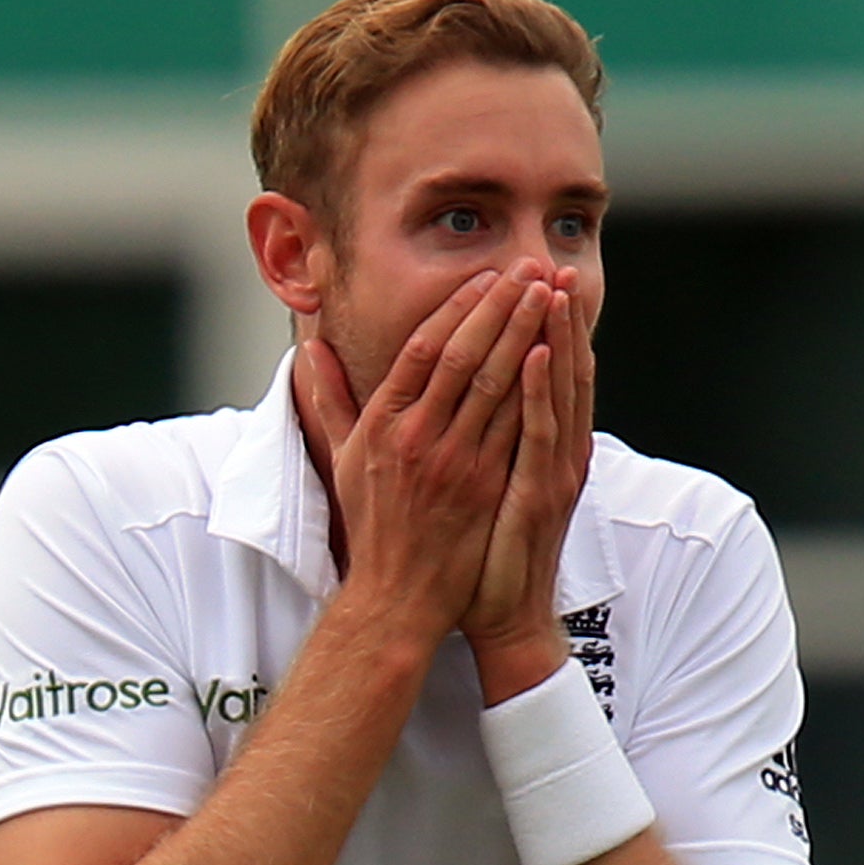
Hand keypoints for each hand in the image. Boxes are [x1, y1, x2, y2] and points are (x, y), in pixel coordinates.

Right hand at [298, 264, 552, 646]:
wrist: (397, 598)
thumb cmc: (373, 528)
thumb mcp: (344, 460)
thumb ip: (331, 401)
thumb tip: (311, 350)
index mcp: (383, 425)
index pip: (423, 350)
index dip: (457, 309)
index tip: (487, 277)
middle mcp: (416, 438)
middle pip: (463, 356)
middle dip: (500, 306)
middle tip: (530, 267)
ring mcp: (452, 464)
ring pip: (494, 385)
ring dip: (526, 334)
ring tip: (550, 295)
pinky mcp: (482, 489)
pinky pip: (513, 428)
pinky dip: (533, 387)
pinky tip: (553, 354)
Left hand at [462, 267, 595, 701]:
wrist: (503, 617)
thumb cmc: (482, 558)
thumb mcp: (474, 488)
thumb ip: (466, 442)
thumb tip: (441, 405)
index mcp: (535, 447)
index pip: (541, 371)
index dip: (537, 324)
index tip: (528, 277)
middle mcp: (552, 452)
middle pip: (558, 370)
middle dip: (555, 316)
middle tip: (552, 262)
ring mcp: (550, 472)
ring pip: (557, 391)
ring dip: (555, 337)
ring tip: (552, 287)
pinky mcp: (538, 494)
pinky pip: (541, 434)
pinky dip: (540, 391)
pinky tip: (535, 353)